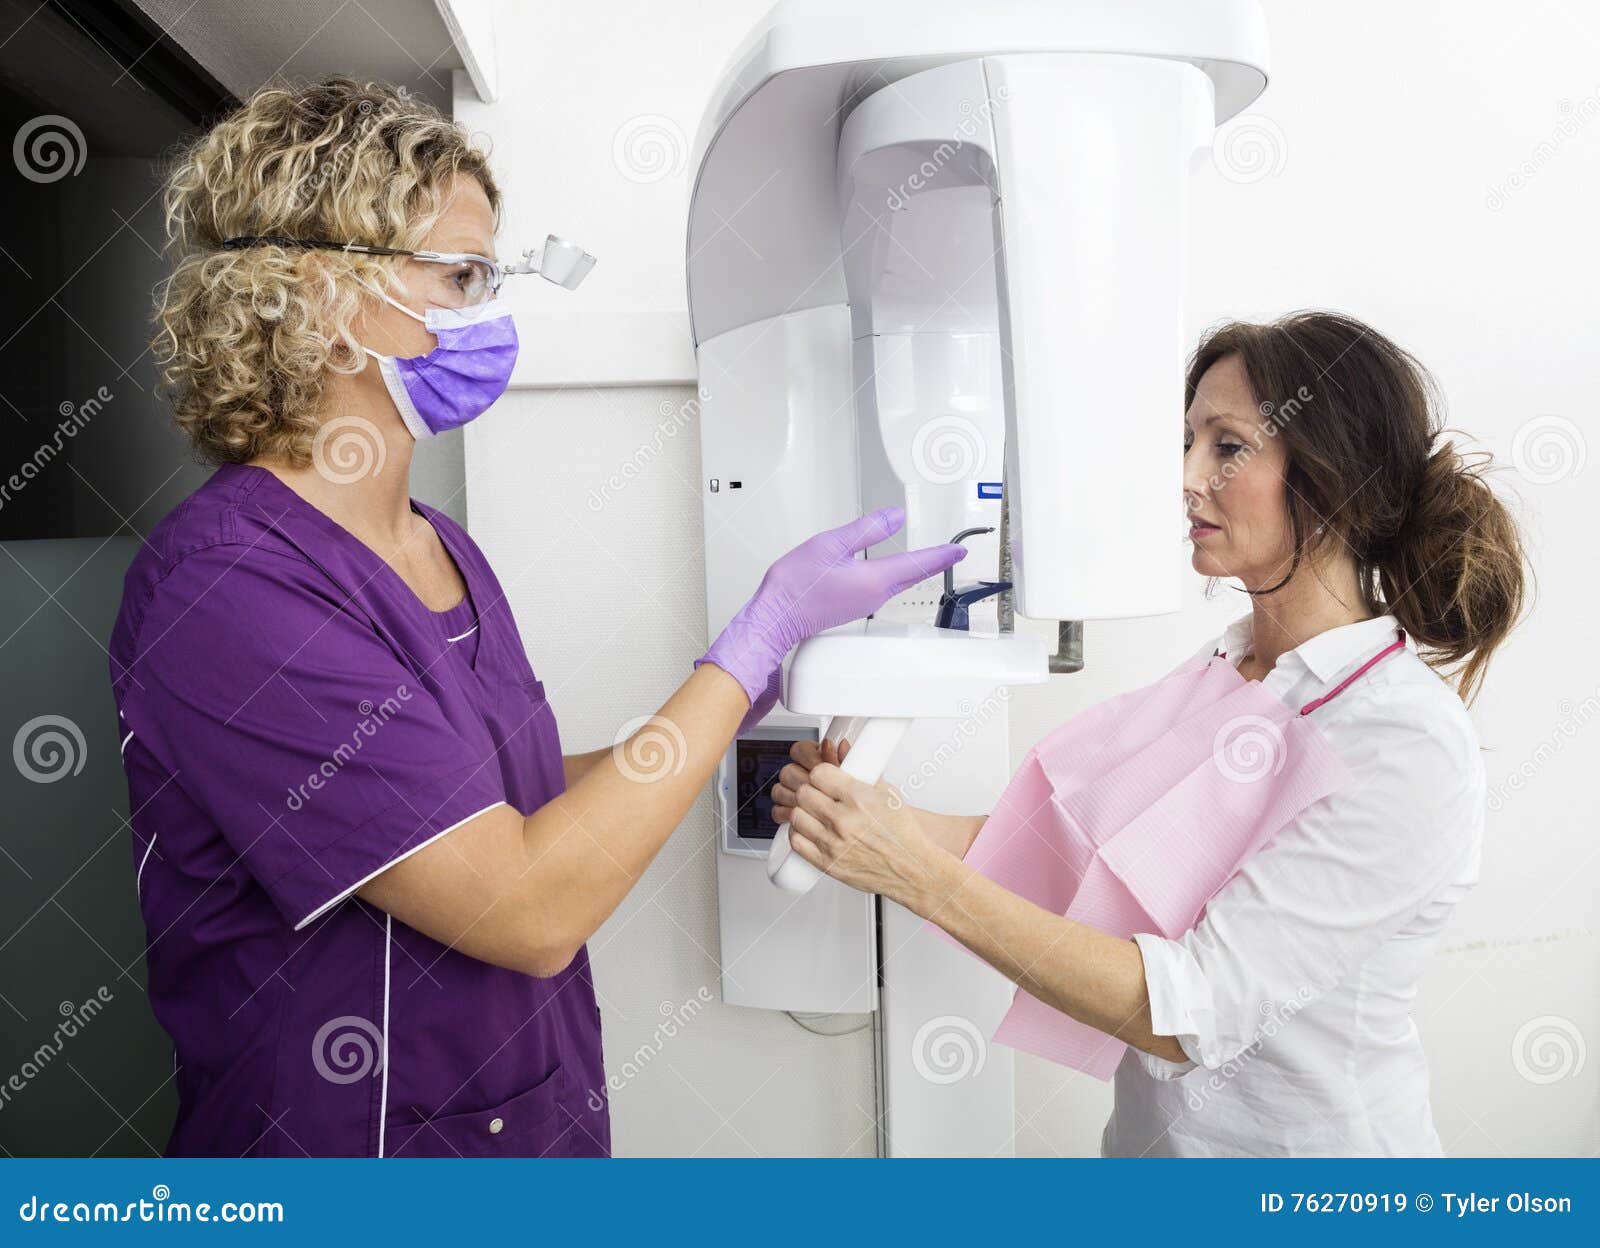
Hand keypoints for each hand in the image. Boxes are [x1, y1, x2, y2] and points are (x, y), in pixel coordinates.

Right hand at [695, 507, 965, 707]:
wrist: (776, 618)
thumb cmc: (795, 586)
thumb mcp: (830, 545)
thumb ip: (866, 530)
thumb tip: (894, 518)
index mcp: (875, 579)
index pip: (919, 564)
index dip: (942, 554)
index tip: (960, 549)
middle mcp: (875, 596)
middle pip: (914, 576)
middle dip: (934, 562)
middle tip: (952, 553)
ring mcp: (864, 604)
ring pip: (899, 583)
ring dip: (915, 569)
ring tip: (928, 558)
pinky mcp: (852, 606)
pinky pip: (883, 588)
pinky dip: (895, 576)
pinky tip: (890, 570)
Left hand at [771, 751, 945, 903]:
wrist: (911, 868)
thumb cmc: (902, 833)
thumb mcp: (888, 793)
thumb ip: (863, 770)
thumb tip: (842, 748)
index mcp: (859, 799)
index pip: (818, 774)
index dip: (820, 774)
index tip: (824, 778)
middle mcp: (844, 821)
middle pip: (803, 793)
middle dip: (810, 789)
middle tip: (818, 793)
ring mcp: (833, 843)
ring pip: (796, 815)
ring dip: (803, 810)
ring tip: (814, 811)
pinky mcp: (827, 863)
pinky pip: (797, 841)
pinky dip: (799, 832)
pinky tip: (811, 829)